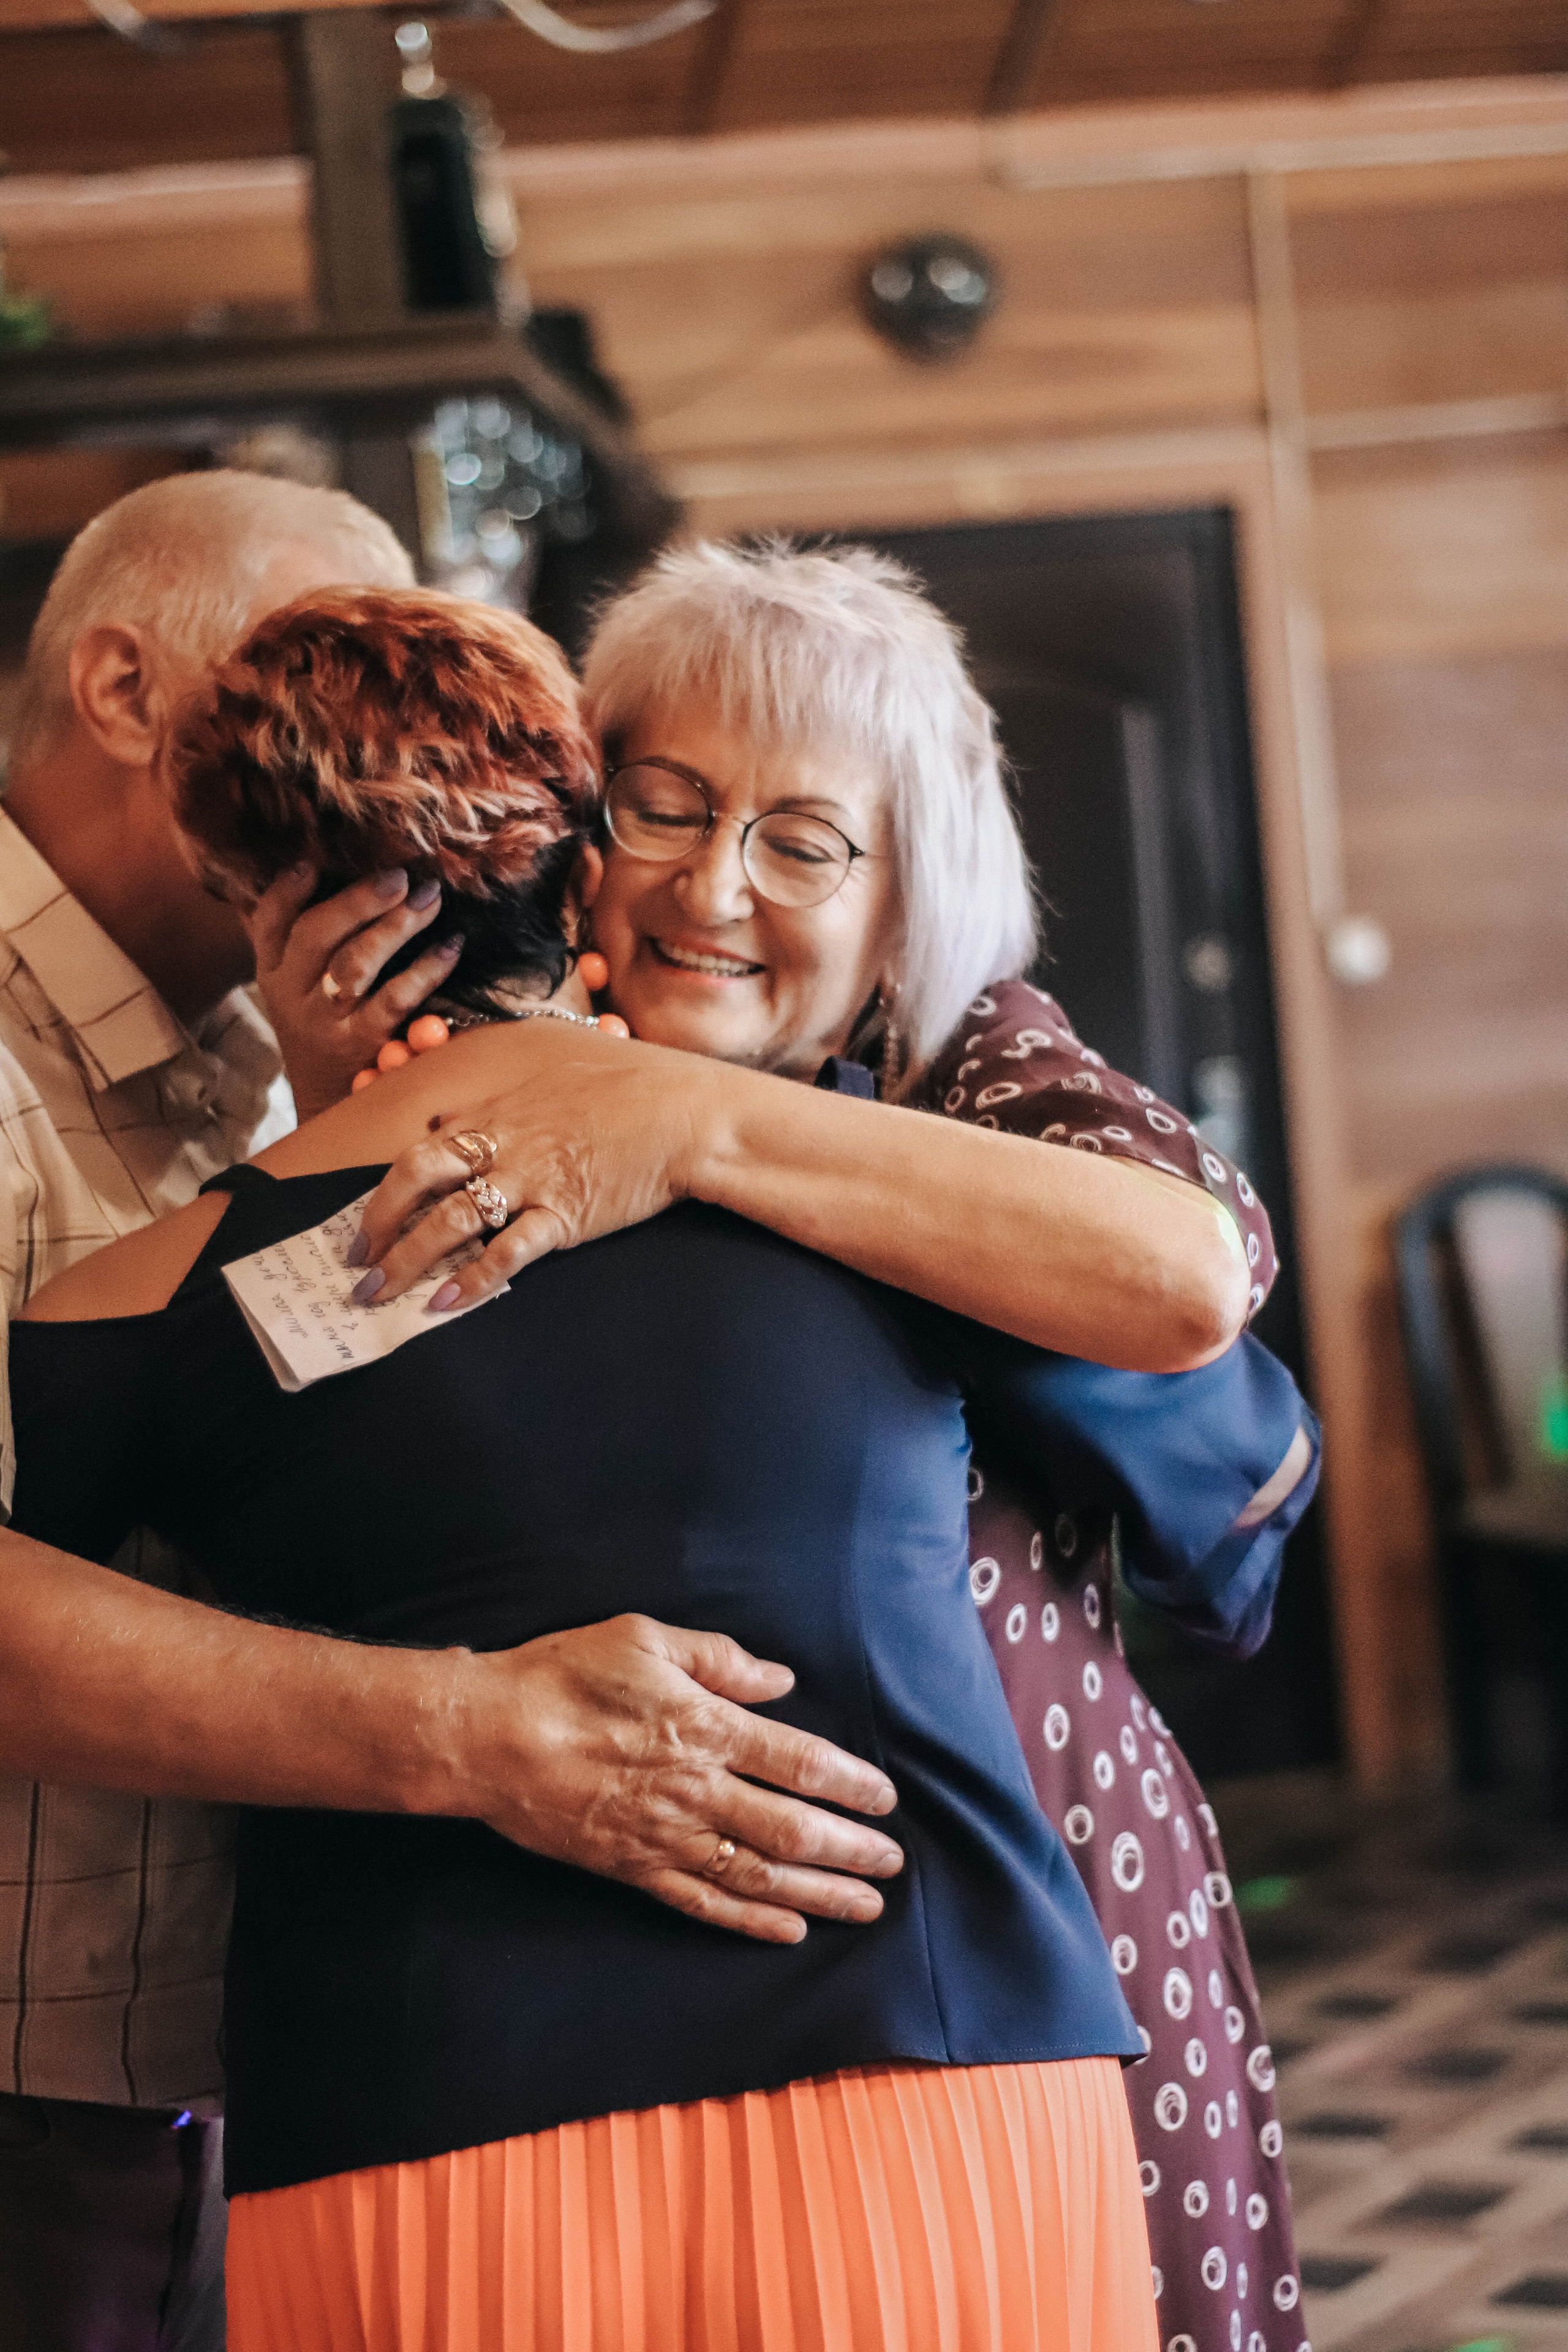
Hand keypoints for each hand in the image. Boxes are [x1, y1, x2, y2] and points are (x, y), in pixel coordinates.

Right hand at [249, 863, 462, 1120]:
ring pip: (355, 964)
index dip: (287, 889)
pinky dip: (426, 970)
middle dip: (360, 900)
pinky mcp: (363, 1045)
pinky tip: (451, 947)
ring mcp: (326, 1022)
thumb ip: (304, 935)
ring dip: (396, 927)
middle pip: (316, 934)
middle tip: (401, 876)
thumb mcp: (299, 984)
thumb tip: (324, 866)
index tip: (313, 861)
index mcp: (274, 971)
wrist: (329, 1101)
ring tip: (430, 899)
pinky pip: (396, 1001)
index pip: (268, 921)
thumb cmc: (324, 1024)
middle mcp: (292, 994)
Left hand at [348, 1022, 718, 1306]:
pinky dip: (470, 1281)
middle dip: (378, 1226)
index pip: (418, 1152)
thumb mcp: (551, 1079)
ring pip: (449, 1221)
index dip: (381, 1193)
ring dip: (407, 1261)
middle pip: (416, 1182)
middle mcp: (502, 1145)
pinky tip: (444, 1304)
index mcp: (496, 1115)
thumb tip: (450, 1119)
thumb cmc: (625, 1093)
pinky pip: (506, 1253)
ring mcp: (531, 1181)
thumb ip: (497, 1103)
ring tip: (379, 1295)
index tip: (362, 1225)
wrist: (683, 1115)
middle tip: (357, 1264)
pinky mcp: (563, 1215)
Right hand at [449, 1614, 902, 1941]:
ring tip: (865, 1909)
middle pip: (794, 1829)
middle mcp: (696, 1790)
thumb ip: (720, 1659)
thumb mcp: (645, 1637)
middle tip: (893, 1865)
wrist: (488, 1737)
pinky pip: (703, 1904)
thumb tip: (780, 1681)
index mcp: (705, 1728)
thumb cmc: (564, 1674)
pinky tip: (788, 1931)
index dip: (853, 1786)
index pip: (802, 1763)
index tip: (887, 1800)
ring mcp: (665, 1837)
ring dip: (819, 1895)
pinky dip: (750, 1922)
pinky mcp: (632, 1869)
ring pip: (759, 1876)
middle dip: (852, 1851)